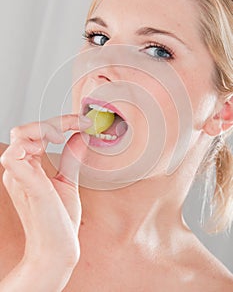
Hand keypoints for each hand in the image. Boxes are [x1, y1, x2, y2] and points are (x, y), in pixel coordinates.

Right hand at [0, 114, 91, 269]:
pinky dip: (31, 143)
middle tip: (81, 124)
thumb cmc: (60, 219)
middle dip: (55, 121)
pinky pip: (13, 157)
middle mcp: (20, 169)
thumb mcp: (68, 181)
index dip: (62, 122)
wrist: (59, 248)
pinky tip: (55, 142)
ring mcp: (20, 176)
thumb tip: (80, 136)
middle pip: (27, 129)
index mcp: (29, 167)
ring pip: (19, 135)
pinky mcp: (26, 185)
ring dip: (45, 128)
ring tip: (64, 137)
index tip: (85, 122)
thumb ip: (71, 158)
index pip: (37, 133)